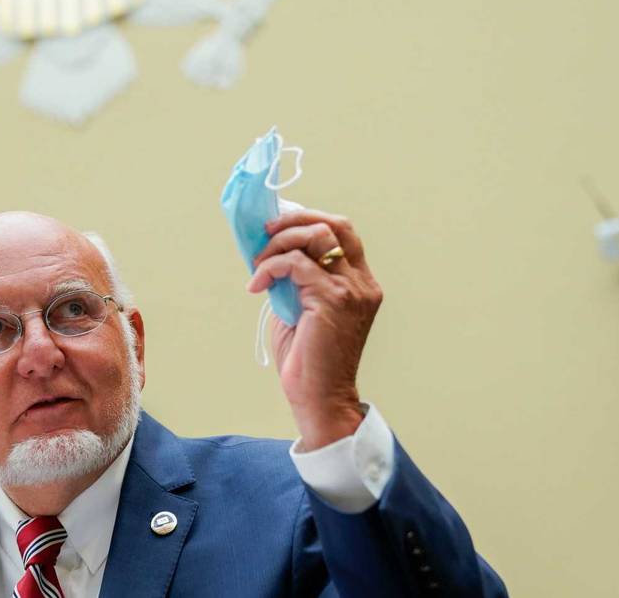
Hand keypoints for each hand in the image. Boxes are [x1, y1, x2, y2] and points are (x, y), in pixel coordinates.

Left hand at [247, 210, 382, 450]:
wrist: (320, 398)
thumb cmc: (308, 359)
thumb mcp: (301, 308)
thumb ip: (296, 278)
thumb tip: (268, 250)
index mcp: (360, 283)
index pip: (342, 232)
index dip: (308, 219)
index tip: (277, 227)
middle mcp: (362, 282)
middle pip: (334, 224)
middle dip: (294, 219)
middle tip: (265, 232)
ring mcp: (351, 289)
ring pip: (317, 235)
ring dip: (281, 241)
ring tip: (258, 262)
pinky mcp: (332, 299)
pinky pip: (296, 264)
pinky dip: (270, 267)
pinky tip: (256, 285)